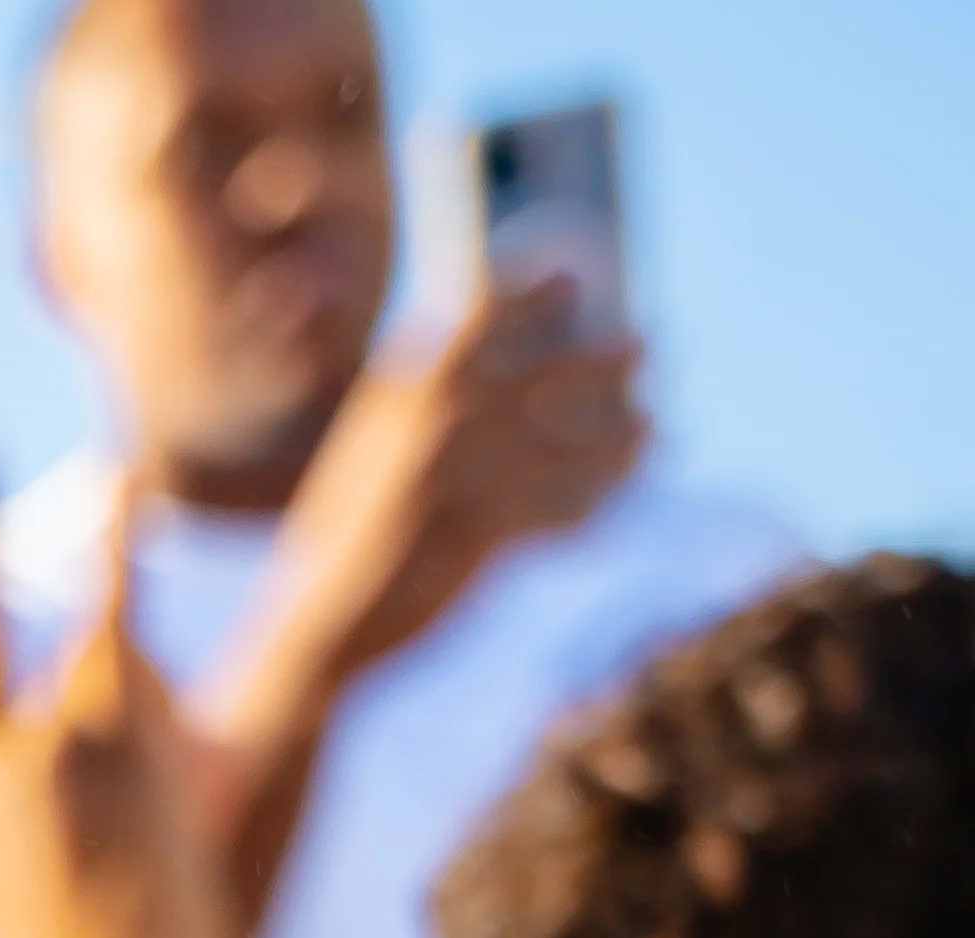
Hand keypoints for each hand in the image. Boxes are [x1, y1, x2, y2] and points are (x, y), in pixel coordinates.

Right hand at [238, 273, 645, 714]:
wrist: (323, 621)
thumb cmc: (350, 537)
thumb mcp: (373, 450)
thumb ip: (419, 402)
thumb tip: (471, 357)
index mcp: (402, 388)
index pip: (481, 316)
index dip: (534, 294)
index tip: (573, 279)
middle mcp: (431, 420)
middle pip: (542, 373)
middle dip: (601, 359)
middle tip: (647, 345)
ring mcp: (455, 474)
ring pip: (564, 443)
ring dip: (615, 435)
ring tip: (651, 430)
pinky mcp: (477, 534)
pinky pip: (557, 510)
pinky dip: (590, 504)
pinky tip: (613, 499)